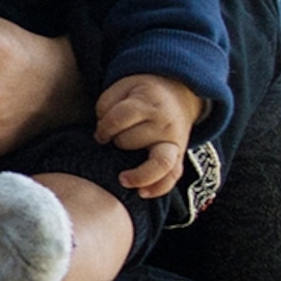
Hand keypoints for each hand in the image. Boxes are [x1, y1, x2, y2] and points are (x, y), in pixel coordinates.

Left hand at [96, 74, 201, 197]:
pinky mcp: (179, 156)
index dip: (104, 128)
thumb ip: (106, 105)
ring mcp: (174, 142)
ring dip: (139, 174)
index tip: (100, 134)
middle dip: (117, 142)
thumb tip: (101, 135)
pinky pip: (173, 176)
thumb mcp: (122, 87)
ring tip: (123, 180)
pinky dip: (160, 188)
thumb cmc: (141, 93)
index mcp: (147, 104)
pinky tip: (143, 193)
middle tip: (116, 139)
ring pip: (160, 162)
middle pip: (131, 141)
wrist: (178, 95)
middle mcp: (164, 124)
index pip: (120, 118)